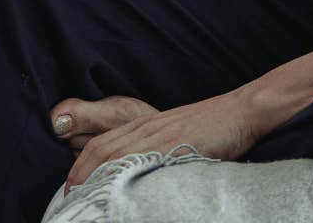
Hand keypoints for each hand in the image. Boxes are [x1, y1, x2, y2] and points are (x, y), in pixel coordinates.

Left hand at [62, 91, 263, 190]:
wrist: (241, 111)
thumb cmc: (214, 124)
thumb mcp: (177, 134)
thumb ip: (155, 148)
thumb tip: (140, 172)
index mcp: (145, 126)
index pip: (100, 145)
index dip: (80, 167)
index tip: (73, 189)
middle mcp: (146, 128)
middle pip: (100, 151)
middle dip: (79, 177)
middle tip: (71, 201)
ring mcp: (159, 135)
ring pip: (114, 155)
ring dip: (95, 179)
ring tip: (86, 201)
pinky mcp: (175, 144)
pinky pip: (141, 160)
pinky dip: (123, 174)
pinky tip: (118, 190)